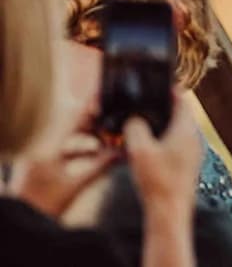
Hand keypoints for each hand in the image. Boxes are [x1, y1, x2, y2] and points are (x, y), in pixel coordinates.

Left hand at [9, 40, 116, 216]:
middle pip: (72, 123)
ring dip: (89, 136)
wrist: (19, 224)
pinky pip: (63, 147)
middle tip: (116, 120)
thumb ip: (100, 167)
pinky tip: (97, 154)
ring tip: (109, 139)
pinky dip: (80, 148)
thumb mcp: (75, 186)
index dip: (92, 105)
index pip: (73, 116)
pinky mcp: (39, 161)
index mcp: (47, 146)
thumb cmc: (42, 206)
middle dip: (95, 122)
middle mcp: (41, 144)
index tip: (109, 96)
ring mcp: (39, 152)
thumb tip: (123, 153)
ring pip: (68, 135)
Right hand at [124, 94, 202, 215]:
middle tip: (144, 102)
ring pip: (177, 130)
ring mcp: (192, 151)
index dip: (169, 89)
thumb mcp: (139, 149)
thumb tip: (134, 118)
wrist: (170, 211)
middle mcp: (194, 137)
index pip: (181, 99)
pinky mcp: (187, 164)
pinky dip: (163, 140)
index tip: (156, 82)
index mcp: (186, 128)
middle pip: (179, 114)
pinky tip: (148, 146)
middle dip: (162, 107)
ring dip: (162, 125)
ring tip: (142, 123)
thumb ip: (135, 127)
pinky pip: (176, 144)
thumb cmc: (157, 180)